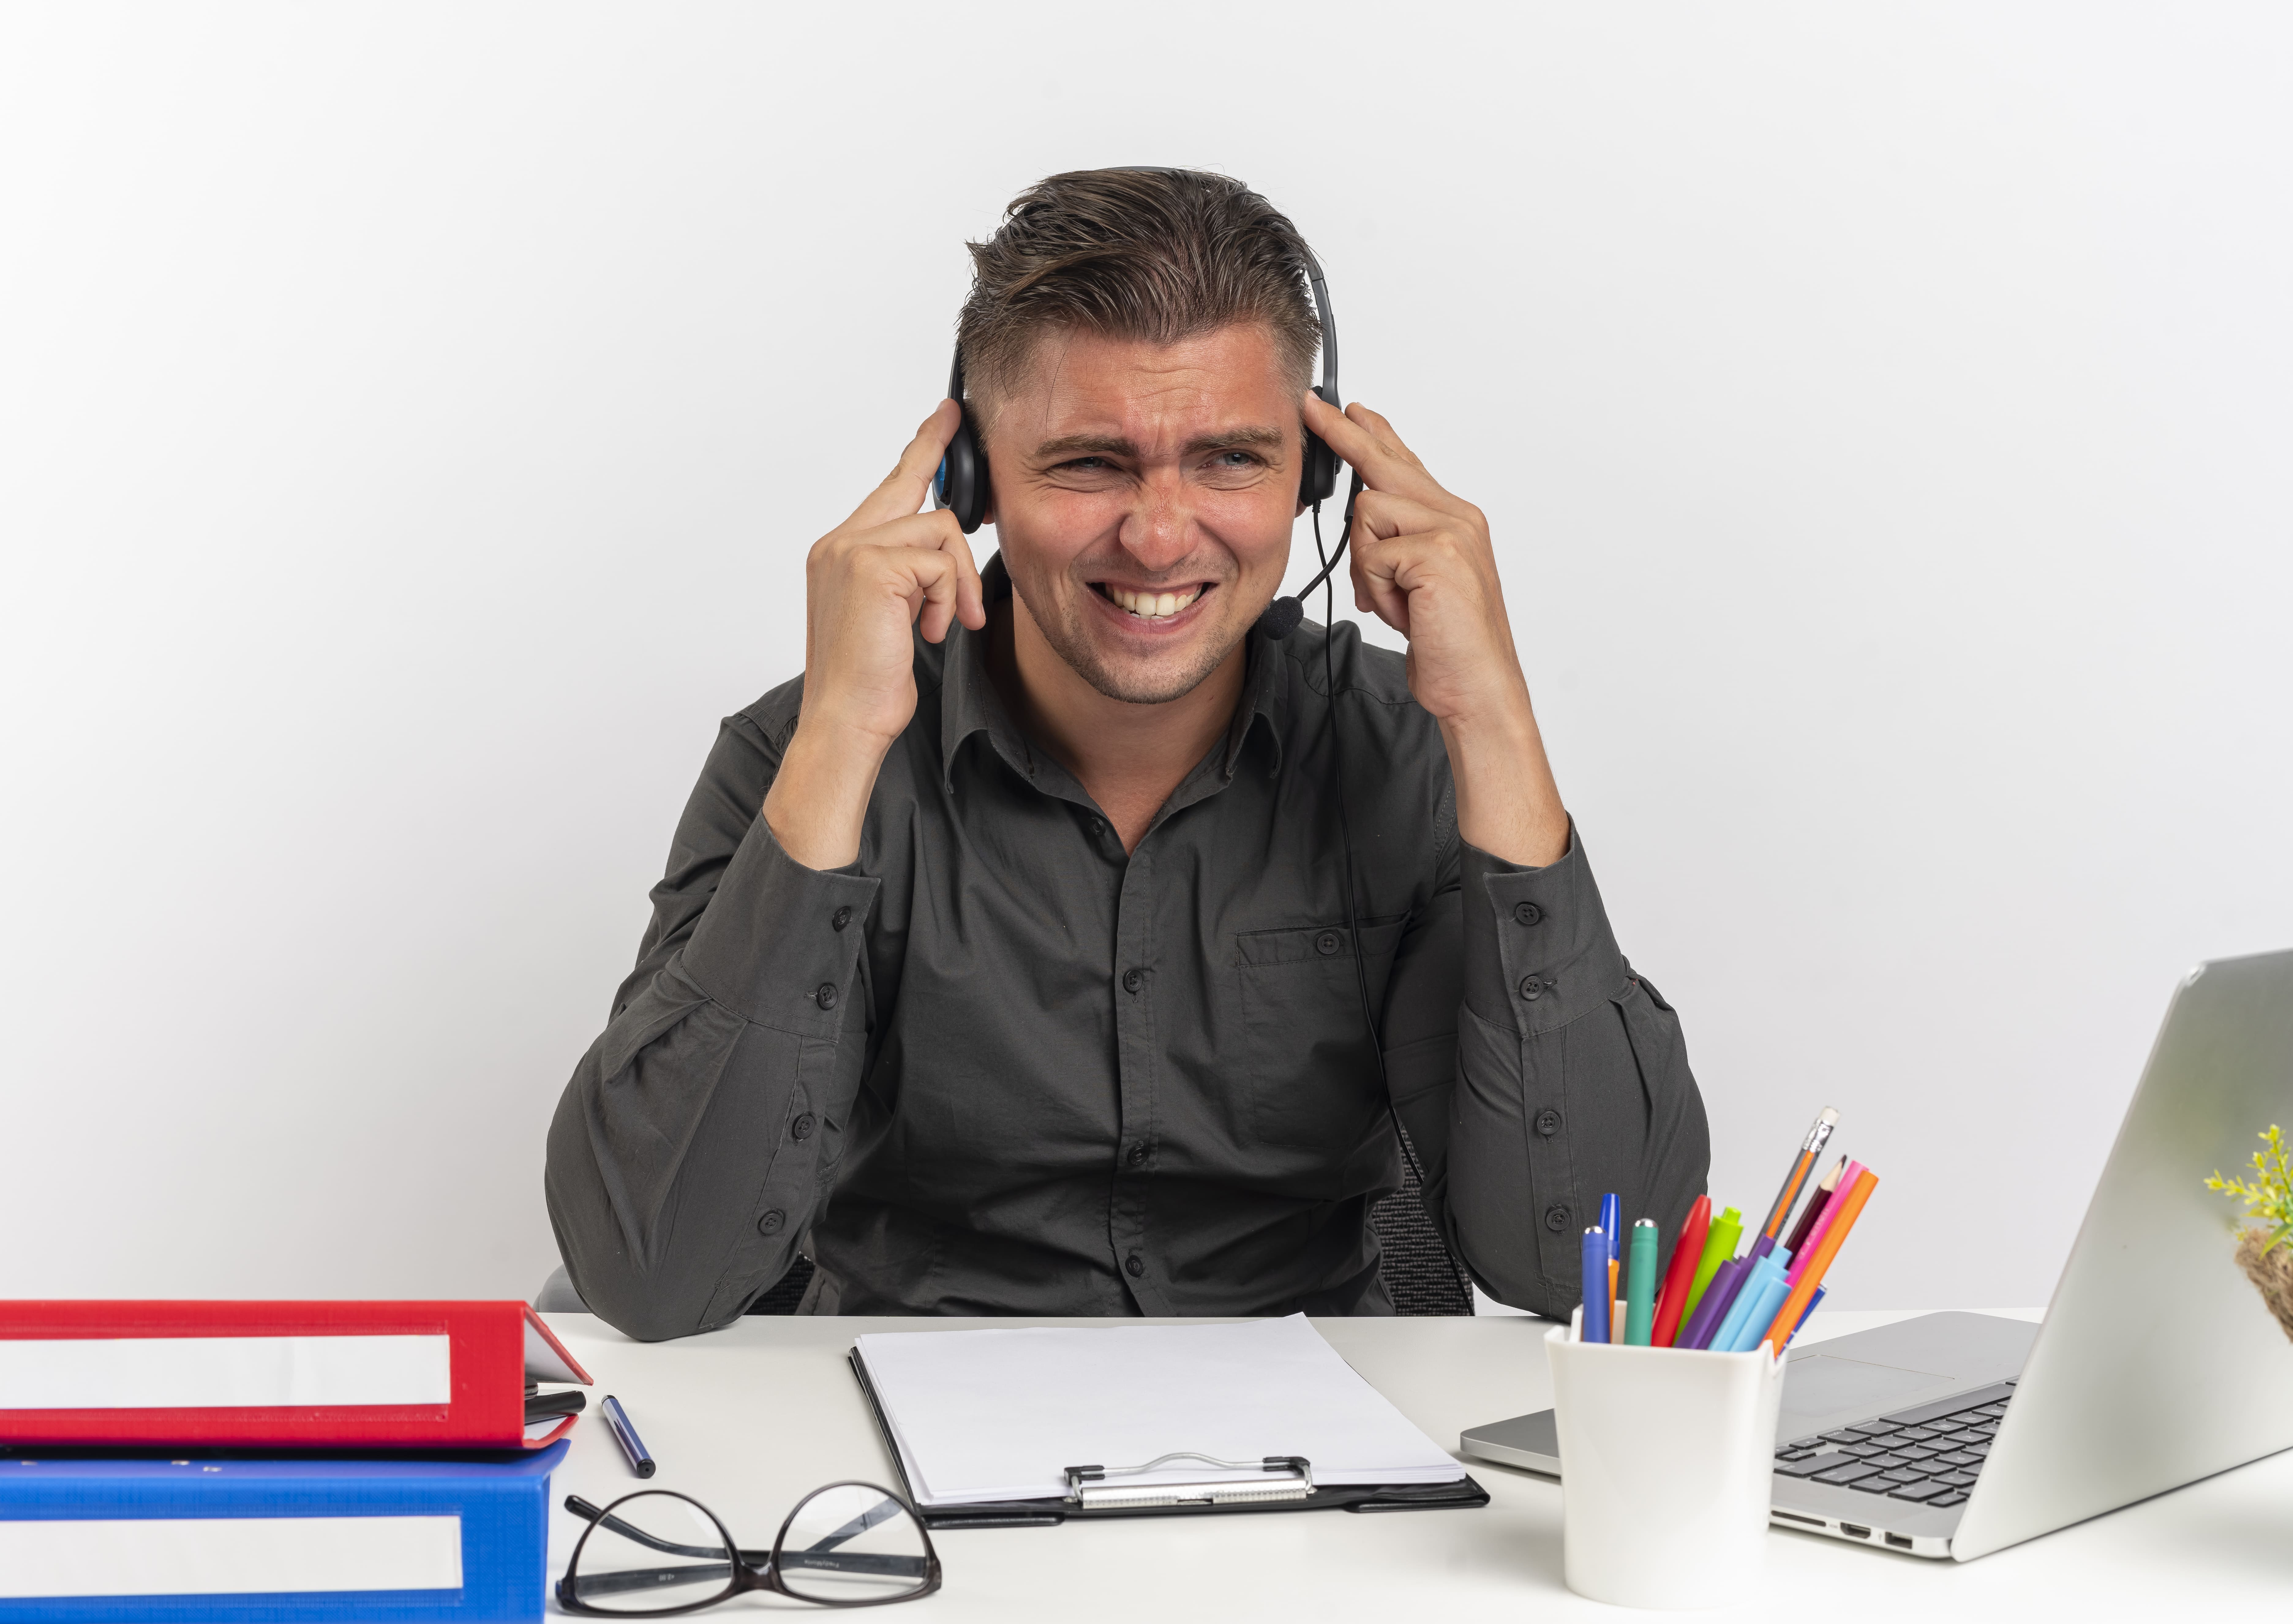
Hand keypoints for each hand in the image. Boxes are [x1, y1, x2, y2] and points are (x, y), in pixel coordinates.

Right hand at [765, 402, 985, 868]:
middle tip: (958, 437)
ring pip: (939, 530)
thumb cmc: (868, 678)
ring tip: (941, 623)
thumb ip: (907, 573)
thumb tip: (943, 546)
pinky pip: (941, 561)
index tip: (945, 419)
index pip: (888, 487)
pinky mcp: (872, 566)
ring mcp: (851, 551)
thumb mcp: (892, 614)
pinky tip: (928, 630)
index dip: (921, 451)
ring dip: (956, 583)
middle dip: (943, 477)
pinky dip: (947, 598)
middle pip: (914, 492)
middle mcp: (838, 542)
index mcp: (838, 551)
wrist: (845, 719)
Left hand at [1301, 393, 1568, 865]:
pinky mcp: (1438, 554)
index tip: (1347, 410)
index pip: (1406, 465)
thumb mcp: (1412, 586)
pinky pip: (1375, 554)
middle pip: (1386, 465)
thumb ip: (1395, 548)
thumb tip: (1365, 526)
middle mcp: (1458, 516)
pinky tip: (1406, 613)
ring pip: (1369, 515)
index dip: (1373, 436)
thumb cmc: (1446, 643)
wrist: (1476, 687)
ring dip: (1370, 568)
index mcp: (1455, 521)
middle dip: (1346, 438)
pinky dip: (1380, 590)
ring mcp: (1452, 531)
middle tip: (1314, 408)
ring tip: (1398, 603)